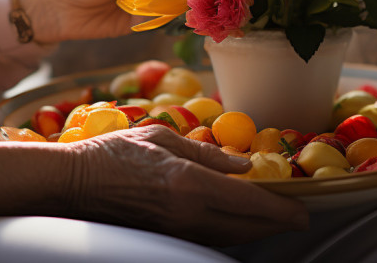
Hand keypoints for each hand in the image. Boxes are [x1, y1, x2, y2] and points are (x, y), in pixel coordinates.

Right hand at [66, 125, 308, 244]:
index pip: (250, 203)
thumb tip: (243, 163)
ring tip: (270, 216)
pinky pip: (209, 238)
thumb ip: (206, 153)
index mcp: (189, 183)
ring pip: (230, 237)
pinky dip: (231, 231)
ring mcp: (176, 230)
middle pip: (247, 228)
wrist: (72, 184)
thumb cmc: (113, 152)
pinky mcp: (165, 237)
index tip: (304, 210)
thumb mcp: (162, 137)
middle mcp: (188, 213)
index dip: (282, 209)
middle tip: (295, 215)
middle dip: (276, 224)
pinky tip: (235, 219)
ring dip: (255, 229)